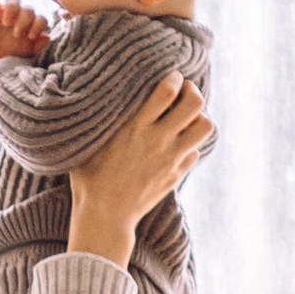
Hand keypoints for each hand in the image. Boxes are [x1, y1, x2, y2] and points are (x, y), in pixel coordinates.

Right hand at [0, 0, 50, 66]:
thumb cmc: (16, 51)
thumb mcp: (27, 52)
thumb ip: (37, 46)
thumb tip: (46, 38)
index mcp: (34, 23)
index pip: (41, 19)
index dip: (38, 26)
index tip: (31, 37)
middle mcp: (22, 14)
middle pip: (28, 9)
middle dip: (25, 20)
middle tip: (17, 33)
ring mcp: (7, 10)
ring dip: (11, 9)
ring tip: (7, 22)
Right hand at [66, 76, 211, 267]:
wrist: (105, 216)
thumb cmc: (89, 179)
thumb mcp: (90, 143)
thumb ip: (103, 121)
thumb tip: (101, 99)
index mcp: (135, 127)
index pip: (168, 91)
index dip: (175, 78)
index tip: (172, 77)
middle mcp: (158, 140)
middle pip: (195, 103)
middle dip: (192, 92)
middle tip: (184, 92)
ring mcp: (171, 159)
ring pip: (205, 127)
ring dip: (198, 118)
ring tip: (186, 118)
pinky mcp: (176, 175)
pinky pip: (195, 152)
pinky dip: (190, 144)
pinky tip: (177, 144)